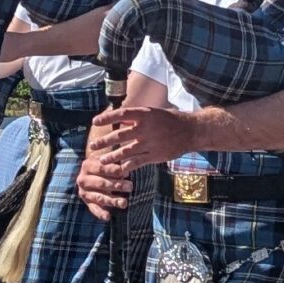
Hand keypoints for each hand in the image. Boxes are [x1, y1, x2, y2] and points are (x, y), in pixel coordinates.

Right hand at [75, 149, 137, 217]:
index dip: (114, 170)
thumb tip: (126, 170)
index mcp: (88, 165)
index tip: (127, 173)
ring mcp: (84, 192)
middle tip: (130, 187)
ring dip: (112, 201)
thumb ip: (115, 163)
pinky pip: (94, 208)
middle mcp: (83, 179)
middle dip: (117, 185)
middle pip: (101, 183)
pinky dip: (100, 213)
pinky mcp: (87, 201)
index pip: (101, 168)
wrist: (93, 173)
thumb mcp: (108, 160)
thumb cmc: (106, 164)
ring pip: (99, 197)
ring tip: (124, 203)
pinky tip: (107, 217)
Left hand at [85, 105, 199, 176]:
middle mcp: (146, 128)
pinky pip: (137, 162)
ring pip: (126, 151)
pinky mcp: (155, 155)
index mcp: (146, 114)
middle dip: (104, 141)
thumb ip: (138, 118)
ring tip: (103, 160)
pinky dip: (127, 166)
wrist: (191, 131)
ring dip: (112, 156)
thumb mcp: (154, 113)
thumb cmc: (171, 120)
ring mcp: (150, 143)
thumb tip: (120, 120)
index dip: (107, 118)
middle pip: (120, 135)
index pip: (121, 114)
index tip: (95, 122)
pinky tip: (119, 169)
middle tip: (92, 146)